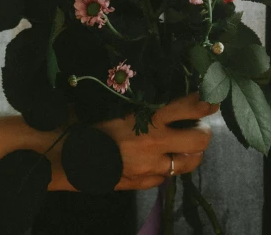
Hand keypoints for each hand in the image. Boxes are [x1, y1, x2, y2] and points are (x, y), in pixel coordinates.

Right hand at [48, 93, 218, 190]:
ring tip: (180, 142)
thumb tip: (157, 86)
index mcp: (147, 120)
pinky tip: (155, 158)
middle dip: (202, 130)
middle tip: (194, 123)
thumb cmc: (81, 122)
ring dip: (190, 152)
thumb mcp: (111, 104)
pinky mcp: (142, 185)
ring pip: (190, 163)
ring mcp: (150, 169)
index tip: (213, 95)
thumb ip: (138, 101)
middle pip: (201, 140)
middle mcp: (154, 145)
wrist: (58, 156)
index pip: (190, 107)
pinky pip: (166, 176)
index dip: (207, 101)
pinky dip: (166, 166)